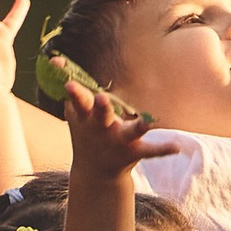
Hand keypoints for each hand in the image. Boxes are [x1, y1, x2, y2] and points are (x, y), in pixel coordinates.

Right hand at [63, 82, 178, 180]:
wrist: (94, 171)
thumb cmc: (86, 131)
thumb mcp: (76, 112)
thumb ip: (70, 86)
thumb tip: (54, 59)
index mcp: (87, 117)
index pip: (78, 101)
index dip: (73, 91)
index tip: (68, 82)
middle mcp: (102, 128)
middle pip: (100, 115)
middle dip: (100, 107)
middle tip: (101, 97)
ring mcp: (118, 141)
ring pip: (128, 132)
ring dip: (136, 127)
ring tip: (147, 122)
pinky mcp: (134, 152)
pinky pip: (150, 151)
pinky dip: (163, 149)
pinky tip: (177, 147)